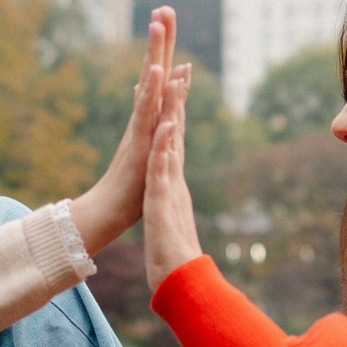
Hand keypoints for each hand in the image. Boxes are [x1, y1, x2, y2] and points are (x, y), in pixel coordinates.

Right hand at [70, 9, 191, 253]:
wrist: (110, 210)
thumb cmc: (131, 183)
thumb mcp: (148, 145)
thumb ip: (150, 117)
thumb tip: (152, 93)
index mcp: (149, 115)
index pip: (160, 74)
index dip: (164, 46)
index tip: (167, 16)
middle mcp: (143, 114)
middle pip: (154, 69)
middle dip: (160, 39)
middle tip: (164, 7)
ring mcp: (140, 125)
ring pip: (150, 84)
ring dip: (155, 53)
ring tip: (158, 25)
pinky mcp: (138, 140)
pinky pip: (146, 111)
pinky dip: (152, 90)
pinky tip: (157, 70)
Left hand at [142, 72, 202, 288]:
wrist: (180, 280)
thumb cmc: (172, 253)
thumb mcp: (167, 218)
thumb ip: (170, 201)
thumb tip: (170, 193)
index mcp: (172, 180)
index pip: (172, 138)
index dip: (173, 109)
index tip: (175, 81)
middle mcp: (174, 177)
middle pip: (176, 130)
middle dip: (178, 98)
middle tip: (183, 66)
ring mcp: (170, 187)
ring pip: (173, 143)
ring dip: (174, 112)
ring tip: (177, 82)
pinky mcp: (163, 200)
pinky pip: (163, 169)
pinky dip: (164, 146)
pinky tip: (165, 126)